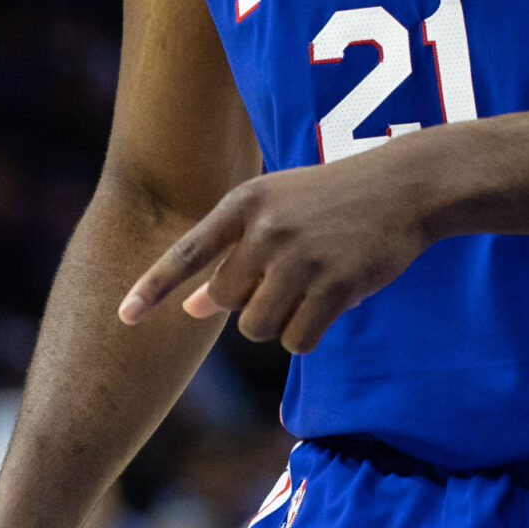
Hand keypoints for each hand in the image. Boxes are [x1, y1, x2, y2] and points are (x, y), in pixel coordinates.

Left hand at [118, 153, 431, 351]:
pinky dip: (307, 335)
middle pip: (225, 302)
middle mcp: (266, 229)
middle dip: (248, 304)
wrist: (404, 187)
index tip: (124, 317)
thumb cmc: (334, 200)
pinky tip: (330, 304)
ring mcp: (300, 258)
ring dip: (278, 322)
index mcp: (245, 203)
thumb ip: (233, 253)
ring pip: (257, 327)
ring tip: (310, 288)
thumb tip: (192, 308)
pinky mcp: (334, 286)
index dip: (153, 287)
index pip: (187, 252)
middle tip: (287, 279)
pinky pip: (297, 340)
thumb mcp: (278, 210)